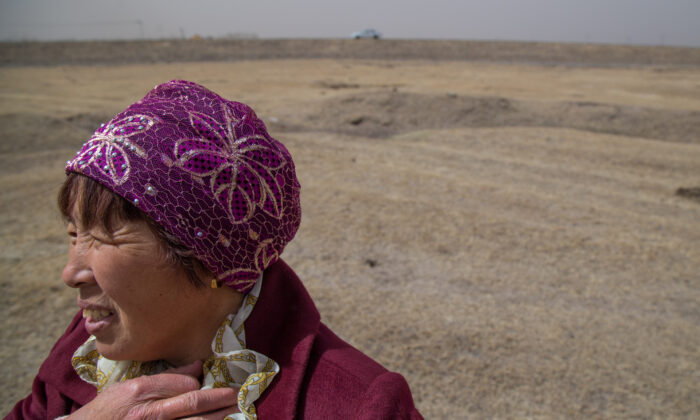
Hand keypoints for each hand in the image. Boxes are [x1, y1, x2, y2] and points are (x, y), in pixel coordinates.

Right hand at [67, 360, 237, 419]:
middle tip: (238, 396)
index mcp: (140, 393)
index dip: (200, 386)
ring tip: (236, 412)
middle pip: (192, 405)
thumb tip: (197, 367)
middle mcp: (148, 414)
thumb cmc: (106, 411)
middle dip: (219, 400)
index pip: (182, 386)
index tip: (209, 385)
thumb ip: (164, 378)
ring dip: (216, 419)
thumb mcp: (128, 388)